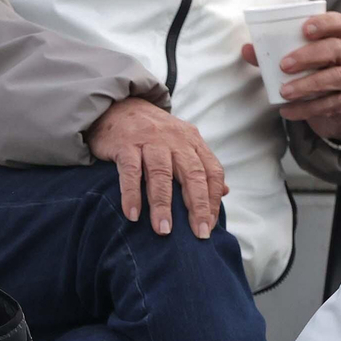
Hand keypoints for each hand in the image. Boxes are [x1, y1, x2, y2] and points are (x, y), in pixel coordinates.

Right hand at [86, 97, 227, 238]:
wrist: (116, 106)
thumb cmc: (149, 132)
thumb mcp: (180, 143)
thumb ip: (201, 166)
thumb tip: (224, 191)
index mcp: (192, 141)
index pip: (211, 171)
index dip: (213, 199)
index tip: (210, 225)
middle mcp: (174, 140)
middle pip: (192, 175)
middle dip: (197, 206)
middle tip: (198, 233)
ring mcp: (149, 141)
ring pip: (161, 175)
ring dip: (163, 205)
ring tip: (163, 231)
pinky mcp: (125, 144)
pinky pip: (130, 172)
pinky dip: (131, 194)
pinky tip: (133, 215)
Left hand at [242, 11, 340, 143]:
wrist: (335, 108)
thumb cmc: (311, 75)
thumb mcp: (295, 63)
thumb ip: (271, 56)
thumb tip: (247, 48)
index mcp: (333, 40)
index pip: (337, 23)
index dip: (324, 23)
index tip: (305, 29)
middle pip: (336, 49)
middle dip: (309, 55)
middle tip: (284, 65)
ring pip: (336, 77)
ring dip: (307, 84)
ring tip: (284, 92)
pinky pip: (330, 104)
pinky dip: (306, 108)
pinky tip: (287, 110)